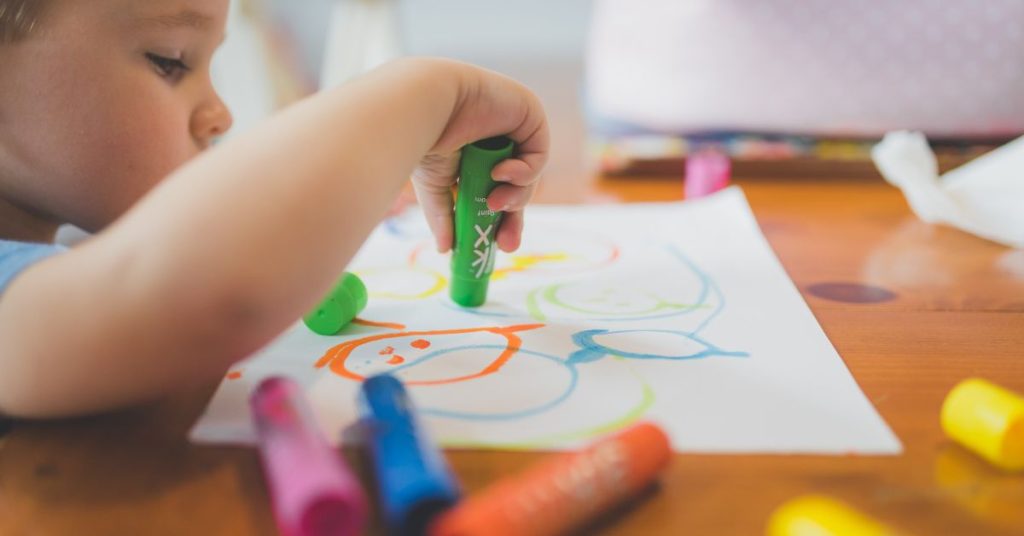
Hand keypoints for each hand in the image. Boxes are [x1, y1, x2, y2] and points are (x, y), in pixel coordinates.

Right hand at [410, 60, 548, 252]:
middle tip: (505, 244)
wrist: (427, 104)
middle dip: (513, 217)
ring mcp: (514, 126)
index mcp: (474, 154)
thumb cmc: (424, 137)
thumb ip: (444, 216)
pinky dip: (524, 171)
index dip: (500, 219)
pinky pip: (538, 155)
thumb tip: (445, 249)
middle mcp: (496, 140)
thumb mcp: (435, 187)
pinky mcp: (530, 115)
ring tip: (494, 203)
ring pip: (528, 176)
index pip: (495, 191)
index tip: (497, 246)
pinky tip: (502, 173)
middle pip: (517, 187)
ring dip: (516, 196)